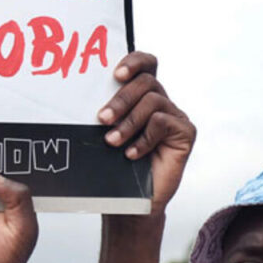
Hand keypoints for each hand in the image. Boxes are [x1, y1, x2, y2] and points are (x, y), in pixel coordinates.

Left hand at [96, 52, 194, 212]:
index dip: (134, 61)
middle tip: (102, 119)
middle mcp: (160, 102)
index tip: (116, 74)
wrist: (131, 201)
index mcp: (141, 96)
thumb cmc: (114, 165)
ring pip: (153, 101)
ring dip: (128, 121)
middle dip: (121, 98)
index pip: (145, 64)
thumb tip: (77, 98)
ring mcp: (174, 117)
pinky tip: (131, 154)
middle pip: (146, 82)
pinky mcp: (185, 133)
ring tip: (111, 141)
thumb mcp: (103, 134)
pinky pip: (163, 124)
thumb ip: (103, 113)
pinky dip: (144, 138)